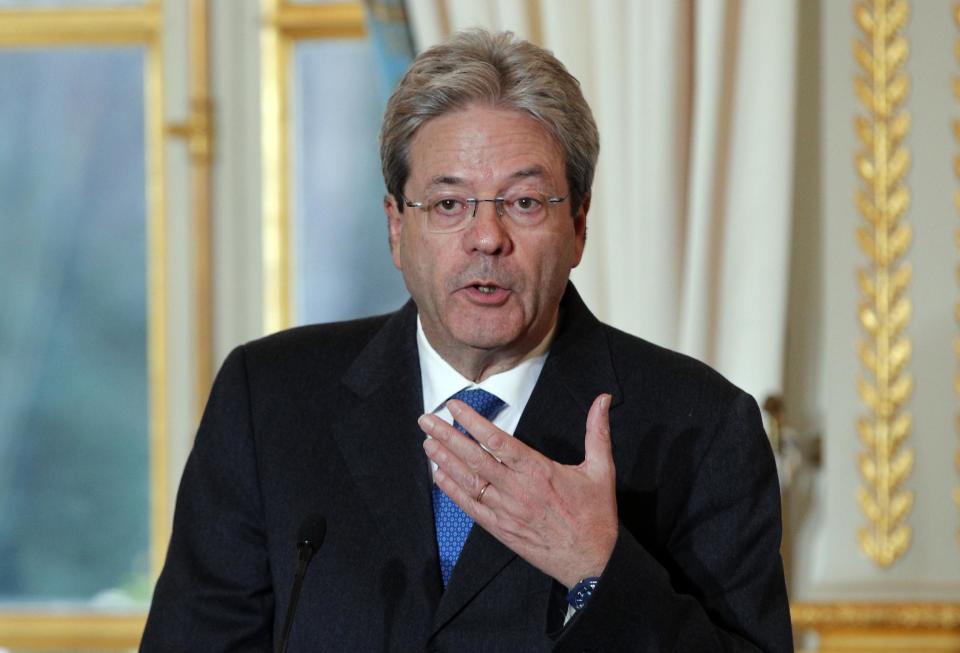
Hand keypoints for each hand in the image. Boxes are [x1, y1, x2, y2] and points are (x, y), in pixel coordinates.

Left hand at [419, 394, 618, 587]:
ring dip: (445, 461)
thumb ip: (597, 431)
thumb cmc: (595, 515)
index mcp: (538, 470)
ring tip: (427, 443)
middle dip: (448, 437)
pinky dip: (453, 491)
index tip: (455, 408)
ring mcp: (506, 510)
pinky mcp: (501, 529)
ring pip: (469, 481)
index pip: (497, 440)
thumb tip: (602, 400)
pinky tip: (439, 477)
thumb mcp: (601, 469)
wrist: (592, 561)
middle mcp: (517, 489)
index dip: (472, 422)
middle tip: (427, 420)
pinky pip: (471, 507)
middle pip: (474, 458)